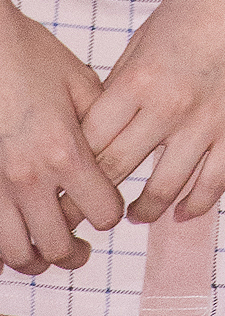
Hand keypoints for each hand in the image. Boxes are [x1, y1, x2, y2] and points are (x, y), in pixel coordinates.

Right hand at [0, 0, 123, 271]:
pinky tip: (13, 244)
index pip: (103, 212)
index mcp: (65, 151)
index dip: (111, 213)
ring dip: (37, 260)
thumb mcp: (78, 82)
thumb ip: (102, 120)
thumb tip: (121, 145)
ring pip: (17, 253)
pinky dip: (2, 253)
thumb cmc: (31, 55)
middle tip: (82, 251)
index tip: (110, 207)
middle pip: (58, 245)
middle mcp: (29, 177)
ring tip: (47, 254)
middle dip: (75, 254)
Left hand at [81, 0, 224, 224]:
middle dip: (90, 199)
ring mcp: (208, 122)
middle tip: (81, 214)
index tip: (65, 181)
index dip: (70, 166)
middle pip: (114, 170)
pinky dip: (192, 207)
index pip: (89, 141)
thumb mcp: (148, 35)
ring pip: (162, 190)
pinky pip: (213, 185)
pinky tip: (179, 212)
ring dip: (141, 210)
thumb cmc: (205, 1)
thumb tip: (103, 127)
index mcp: (140, 77)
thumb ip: (124, 82)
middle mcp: (170, 105)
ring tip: (134, 214)